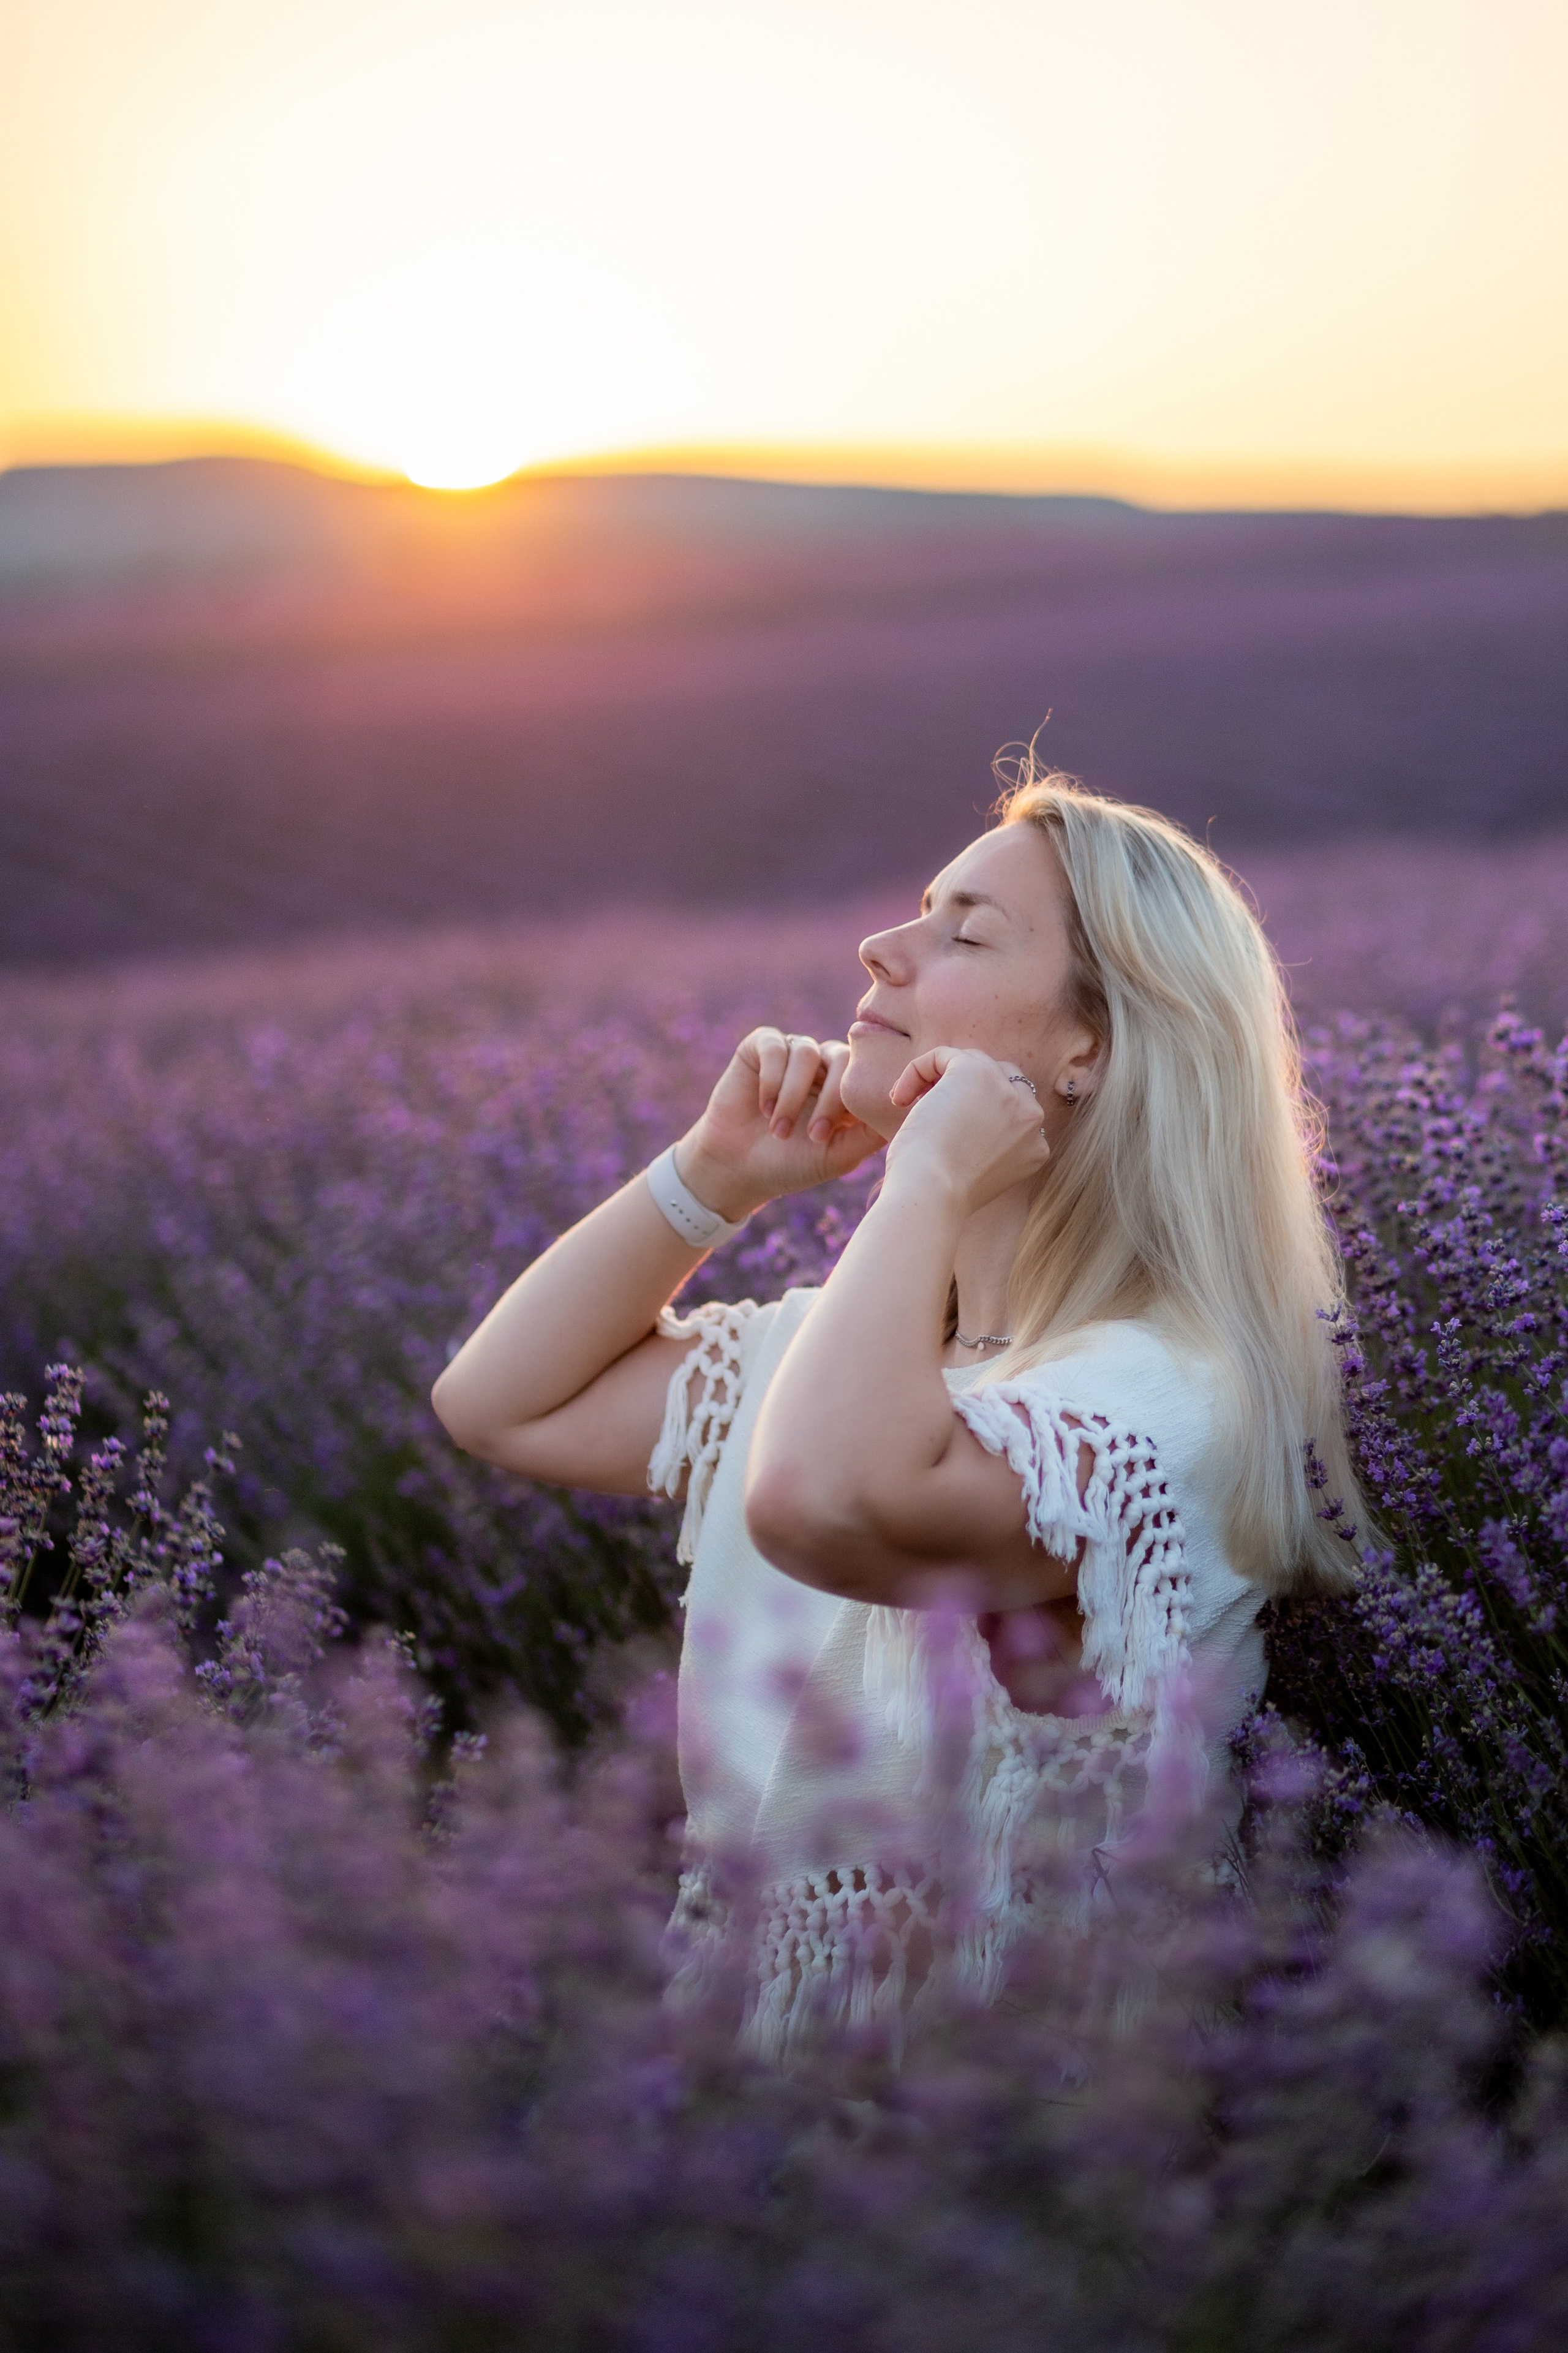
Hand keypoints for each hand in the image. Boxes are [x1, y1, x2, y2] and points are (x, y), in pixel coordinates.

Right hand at [677, 1027, 882, 1220]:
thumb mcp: (839, 1155)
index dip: (851, 1101)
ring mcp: (793, 1053)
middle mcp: (823, 1065)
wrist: (737, 1168)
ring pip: (807, 1052)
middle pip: (841, 1058)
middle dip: (827, 1099)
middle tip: (812, 1135)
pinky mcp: (760, 1048)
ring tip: (778, 1130)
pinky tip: (763, 1107)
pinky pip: (775, 1046)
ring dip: (792, 1095)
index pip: (865, 1073)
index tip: (829, 1136)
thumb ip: (871, 1133)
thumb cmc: (792, 1164)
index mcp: (845, 1086)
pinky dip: (771, 1079)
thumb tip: (909, 1114)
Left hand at [882, 1046, 1049, 1214]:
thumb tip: (962, 1114)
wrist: (933, 1194)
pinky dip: (917, 1071)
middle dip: (966, 1089)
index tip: (948, 1131)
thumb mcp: (980, 1172)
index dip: (977, 1111)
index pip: (1014, 1109)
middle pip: (1001, 1079)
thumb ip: (987, 1143)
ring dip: (939, 1080)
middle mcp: (1031, 1116)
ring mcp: (1008, 1091)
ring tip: (911, 1105)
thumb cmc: (942, 1193)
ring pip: (973, 1063)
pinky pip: (944, 1056)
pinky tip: (900, 1098)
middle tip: (932, 1112)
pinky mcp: (976, 1071)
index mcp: (1037, 1145)